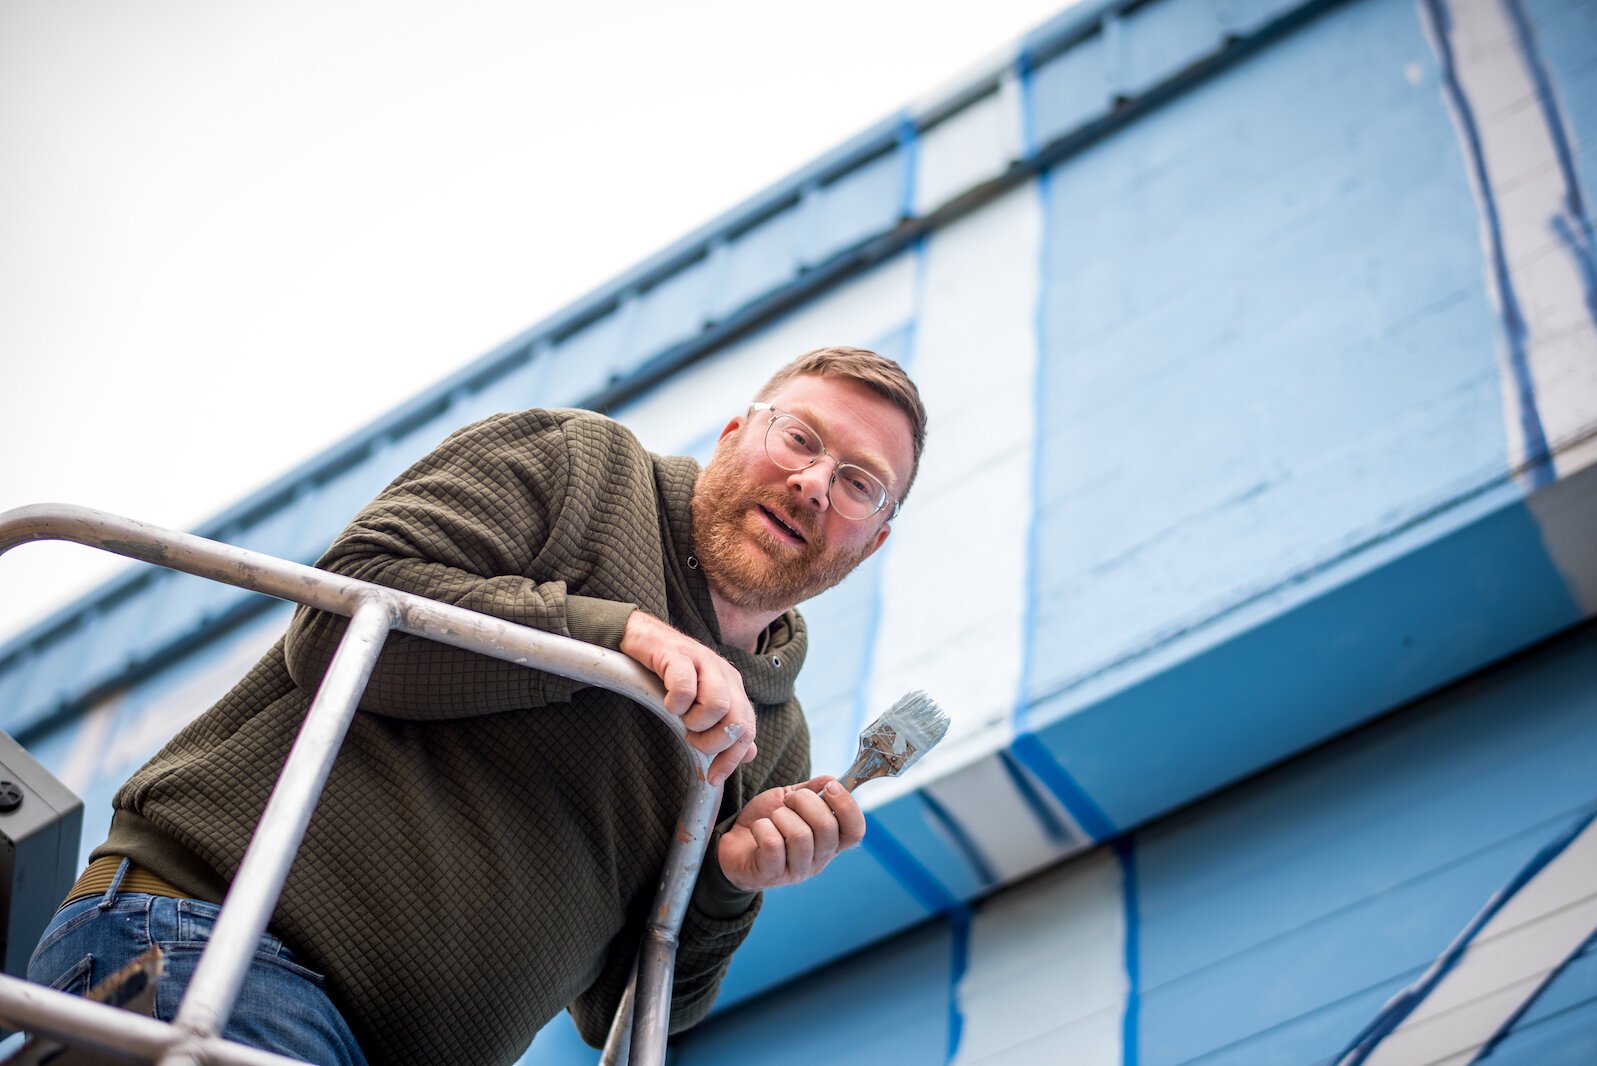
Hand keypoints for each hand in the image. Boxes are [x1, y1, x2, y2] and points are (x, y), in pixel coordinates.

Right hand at [619, 610, 756, 784]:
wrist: (643, 639)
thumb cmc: (670, 675)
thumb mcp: (702, 702)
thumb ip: (726, 726)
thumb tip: (750, 753)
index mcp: (733, 687)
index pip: (748, 729)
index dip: (732, 758)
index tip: (712, 777)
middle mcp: (724, 673)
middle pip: (737, 720)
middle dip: (713, 742)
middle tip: (690, 737)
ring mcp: (703, 661)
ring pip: (718, 705)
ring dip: (695, 721)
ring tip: (679, 717)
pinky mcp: (679, 654)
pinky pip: (686, 686)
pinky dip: (675, 702)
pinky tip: (667, 701)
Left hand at [717, 775, 865, 891]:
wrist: (732, 845)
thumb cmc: (767, 823)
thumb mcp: (790, 800)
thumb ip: (812, 790)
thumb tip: (832, 779)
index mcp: (829, 842)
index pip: (855, 830)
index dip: (847, 806)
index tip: (830, 787)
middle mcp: (818, 860)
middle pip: (827, 828)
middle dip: (805, 802)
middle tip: (789, 800)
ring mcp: (796, 870)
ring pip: (800, 836)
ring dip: (781, 816)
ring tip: (772, 817)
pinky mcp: (770, 875)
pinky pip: (773, 844)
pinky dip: (763, 828)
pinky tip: (758, 829)